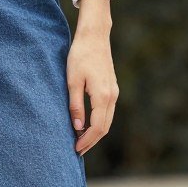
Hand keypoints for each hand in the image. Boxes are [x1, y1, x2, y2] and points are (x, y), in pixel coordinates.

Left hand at [68, 0, 118, 155]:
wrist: (94, 36)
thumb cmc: (80, 56)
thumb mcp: (72, 81)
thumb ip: (75, 105)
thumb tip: (77, 127)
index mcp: (103, 96)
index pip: (97, 127)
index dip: (87, 141)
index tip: (75, 149)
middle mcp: (112, 97)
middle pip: (105, 128)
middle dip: (91, 141)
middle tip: (77, 150)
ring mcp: (114, 92)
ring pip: (107, 121)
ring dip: (95, 133)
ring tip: (80, 140)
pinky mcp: (112, 88)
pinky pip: (107, 112)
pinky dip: (98, 123)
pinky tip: (86, 125)